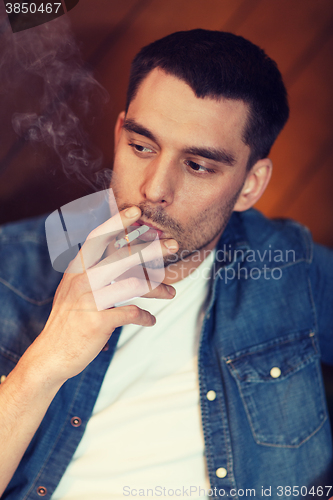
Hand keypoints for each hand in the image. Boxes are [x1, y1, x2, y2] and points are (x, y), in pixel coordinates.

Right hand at [24, 206, 178, 385]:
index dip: (117, 222)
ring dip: (157, 288)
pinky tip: (151, 320)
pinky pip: (132, 314)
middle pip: (122, 257)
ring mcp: (89, 301)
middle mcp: (82, 280)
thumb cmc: (68, 320)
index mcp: (76, 269)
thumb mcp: (73, 289)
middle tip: (173, 244)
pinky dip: (145, 317)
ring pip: (133, 285)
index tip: (137, 211)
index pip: (97, 238)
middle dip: (151, 249)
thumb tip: (117, 254)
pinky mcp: (98, 322)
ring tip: (172, 293)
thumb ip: (91, 271)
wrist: (51, 354)